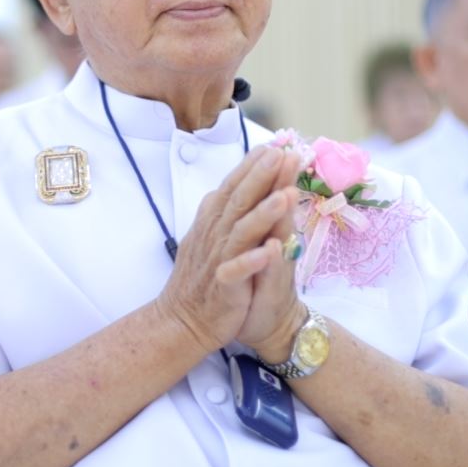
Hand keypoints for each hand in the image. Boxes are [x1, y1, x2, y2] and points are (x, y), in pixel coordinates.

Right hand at [154, 146, 297, 352]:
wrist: (182, 321)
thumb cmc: (201, 279)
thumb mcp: (208, 238)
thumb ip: (220, 212)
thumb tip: (227, 186)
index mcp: (214, 223)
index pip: (233, 188)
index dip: (252, 167)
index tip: (273, 145)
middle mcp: (215, 236)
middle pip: (238, 201)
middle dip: (259, 177)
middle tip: (280, 153)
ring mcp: (219, 260)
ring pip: (241, 231)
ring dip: (263, 212)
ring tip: (285, 194)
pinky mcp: (224, 286)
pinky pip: (238, 270)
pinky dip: (253, 259)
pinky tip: (271, 249)